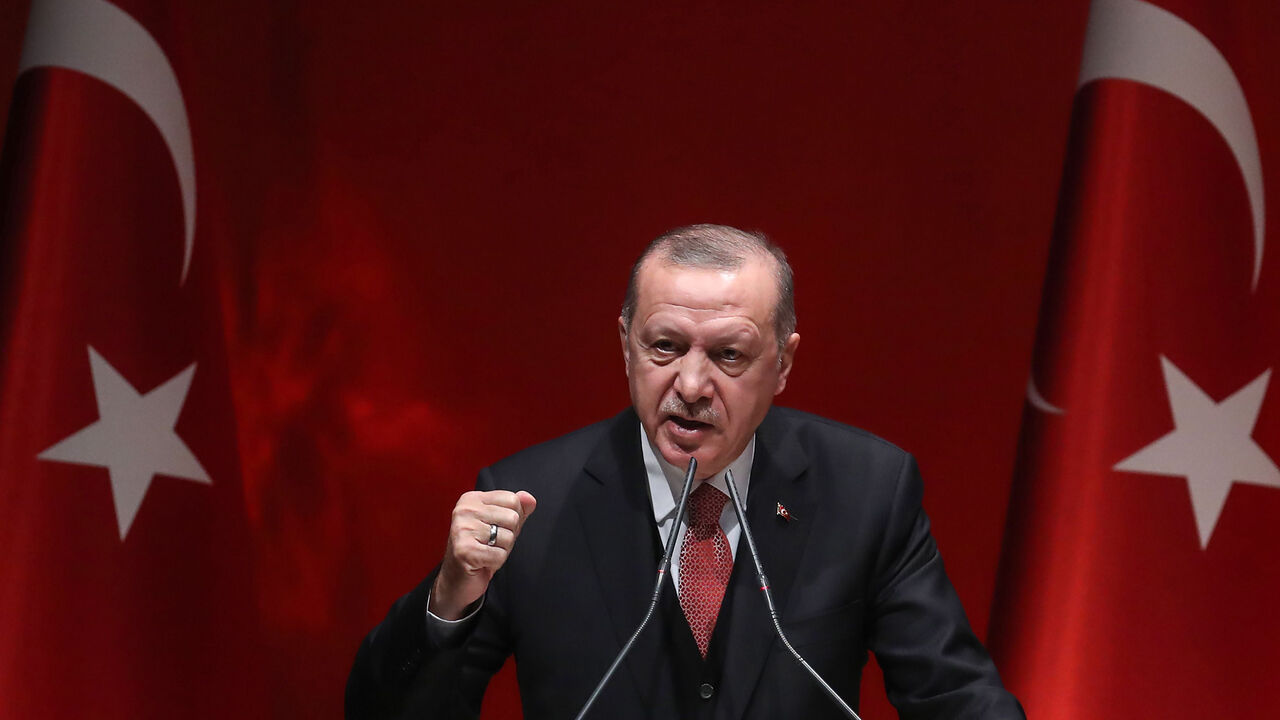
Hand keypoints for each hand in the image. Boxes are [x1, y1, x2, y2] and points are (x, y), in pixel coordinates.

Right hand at [429, 489, 537, 619]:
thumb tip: (529, 498)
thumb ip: (517, 509)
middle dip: (508, 535)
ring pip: (508, 537)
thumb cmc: (480, 549)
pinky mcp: (464, 551)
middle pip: (512, 518)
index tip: (496, 528)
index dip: (513, 519)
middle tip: (491, 543)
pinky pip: (500, 555)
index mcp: (472, 499)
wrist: (457, 579)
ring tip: (486, 552)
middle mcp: (464, 510)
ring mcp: (462, 530)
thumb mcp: (501, 524)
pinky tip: (482, 562)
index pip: (512, 499)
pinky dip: (496, 562)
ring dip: (502, 550)